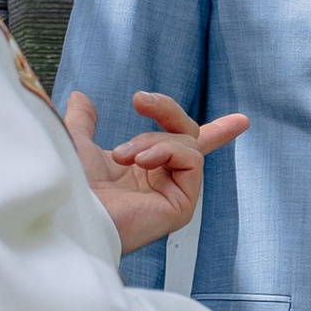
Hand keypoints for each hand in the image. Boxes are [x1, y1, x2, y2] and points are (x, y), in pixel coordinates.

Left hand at [64, 88, 248, 254]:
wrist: (71, 212)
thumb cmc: (69, 186)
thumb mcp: (77, 141)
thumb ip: (82, 121)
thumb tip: (81, 98)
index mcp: (141, 172)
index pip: (183, 148)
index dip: (215, 133)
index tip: (241, 120)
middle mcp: (160, 184)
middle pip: (188, 135)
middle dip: (165, 109)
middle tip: (138, 100)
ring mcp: (173, 196)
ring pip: (187, 143)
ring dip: (152, 140)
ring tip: (124, 156)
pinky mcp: (181, 207)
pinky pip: (191, 160)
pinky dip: (167, 151)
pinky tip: (141, 163)